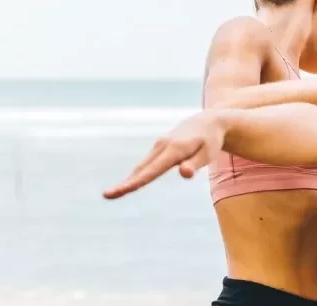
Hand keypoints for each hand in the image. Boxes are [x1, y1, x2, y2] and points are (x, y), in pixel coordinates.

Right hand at [102, 111, 224, 198]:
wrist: (207, 122)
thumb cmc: (210, 141)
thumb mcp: (208, 153)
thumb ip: (195, 164)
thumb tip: (184, 174)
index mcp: (174, 149)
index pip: (153, 170)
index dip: (136, 182)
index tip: (122, 189)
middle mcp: (162, 146)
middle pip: (141, 169)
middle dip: (125, 183)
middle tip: (106, 195)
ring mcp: (158, 146)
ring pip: (141, 166)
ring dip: (127, 180)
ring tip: (111, 193)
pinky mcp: (158, 148)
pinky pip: (145, 164)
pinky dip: (135, 175)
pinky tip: (127, 184)